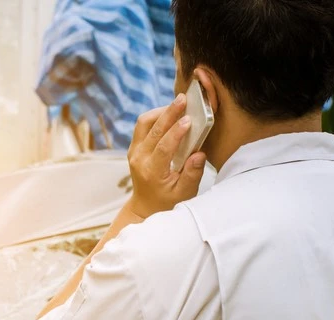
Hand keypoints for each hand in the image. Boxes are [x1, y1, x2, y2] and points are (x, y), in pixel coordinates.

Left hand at [127, 95, 206, 218]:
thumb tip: (199, 154)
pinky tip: (171, 113)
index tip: (189, 119)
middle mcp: (138, 159)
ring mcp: (134, 152)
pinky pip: (142, 126)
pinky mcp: (134, 147)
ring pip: (143, 123)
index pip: (163, 147)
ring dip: (161, 112)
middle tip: (184, 98)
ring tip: (179, 105)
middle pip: (152, 130)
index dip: (176, 132)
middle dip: (169, 113)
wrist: (145, 206)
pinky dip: (156, 116)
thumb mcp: (183, 193)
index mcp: (151, 171)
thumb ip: (192, 174)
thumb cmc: (167, 200)